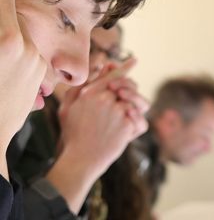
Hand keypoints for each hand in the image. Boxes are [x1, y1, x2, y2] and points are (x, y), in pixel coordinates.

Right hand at [0, 0, 45, 154]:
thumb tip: (3, 26)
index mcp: (8, 42)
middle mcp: (29, 49)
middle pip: (13, 19)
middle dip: (0, 24)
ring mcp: (37, 64)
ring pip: (22, 37)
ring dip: (9, 41)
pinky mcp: (40, 77)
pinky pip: (28, 55)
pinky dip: (17, 57)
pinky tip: (4, 74)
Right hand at [58, 58, 148, 174]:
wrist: (80, 159)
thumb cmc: (73, 133)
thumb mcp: (68, 107)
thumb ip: (81, 86)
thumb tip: (96, 69)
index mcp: (91, 92)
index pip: (113, 75)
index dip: (125, 67)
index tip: (135, 60)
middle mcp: (105, 99)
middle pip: (128, 86)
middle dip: (128, 92)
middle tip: (124, 101)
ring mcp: (118, 112)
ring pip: (134, 102)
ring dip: (130, 109)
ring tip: (121, 119)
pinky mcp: (127, 125)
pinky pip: (139, 118)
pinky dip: (136, 123)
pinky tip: (126, 129)